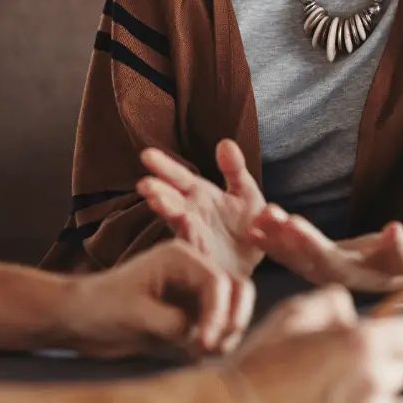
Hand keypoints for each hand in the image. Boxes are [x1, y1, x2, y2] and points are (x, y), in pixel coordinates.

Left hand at [60, 240, 254, 358]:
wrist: (80, 319)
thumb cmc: (102, 306)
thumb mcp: (136, 315)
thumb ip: (173, 323)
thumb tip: (199, 335)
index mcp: (179, 257)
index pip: (218, 282)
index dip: (218, 314)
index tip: (203, 344)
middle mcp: (193, 270)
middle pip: (238, 289)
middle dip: (233, 319)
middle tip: (212, 348)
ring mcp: (194, 292)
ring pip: (233, 309)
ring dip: (226, 334)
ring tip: (200, 353)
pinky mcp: (192, 313)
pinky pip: (219, 327)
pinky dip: (216, 342)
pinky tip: (194, 355)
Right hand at [137, 140, 265, 277]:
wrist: (257, 260)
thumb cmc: (246, 223)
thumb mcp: (245, 192)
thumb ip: (235, 169)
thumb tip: (225, 142)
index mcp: (200, 195)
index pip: (179, 177)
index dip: (164, 166)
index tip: (147, 155)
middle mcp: (191, 213)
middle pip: (171, 199)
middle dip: (158, 191)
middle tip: (145, 184)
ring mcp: (195, 235)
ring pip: (178, 222)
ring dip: (168, 213)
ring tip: (157, 201)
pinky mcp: (204, 257)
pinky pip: (196, 246)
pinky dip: (190, 237)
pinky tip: (185, 227)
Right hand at [227, 286, 402, 402]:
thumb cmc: (259, 370)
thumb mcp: (291, 316)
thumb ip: (333, 303)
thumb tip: (350, 312)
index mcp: (362, 346)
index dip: (401, 333)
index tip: (386, 336)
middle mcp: (372, 386)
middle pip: (401, 371)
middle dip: (378, 364)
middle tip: (340, 364)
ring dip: (364, 396)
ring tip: (321, 394)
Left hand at [251, 206, 402, 293]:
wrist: (386, 274)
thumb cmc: (397, 265)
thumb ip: (400, 246)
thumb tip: (395, 229)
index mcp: (346, 273)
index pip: (324, 257)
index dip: (308, 241)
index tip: (294, 223)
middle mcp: (324, 274)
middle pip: (299, 255)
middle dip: (282, 235)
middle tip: (269, 215)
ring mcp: (312, 269)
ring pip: (288, 254)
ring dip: (271, 236)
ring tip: (256, 217)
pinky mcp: (306, 261)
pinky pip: (284, 252)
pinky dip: (269, 240)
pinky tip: (252, 228)